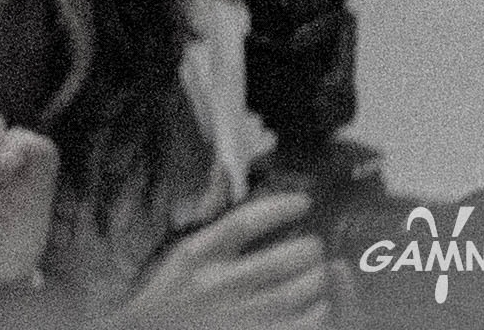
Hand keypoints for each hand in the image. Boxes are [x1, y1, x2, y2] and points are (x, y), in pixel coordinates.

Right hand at [117, 192, 331, 329]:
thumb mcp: (176, 246)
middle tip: (314, 245)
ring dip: (316, 279)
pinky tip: (317, 303)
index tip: (303, 202)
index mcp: (197, 253)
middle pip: (280, 260)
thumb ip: (205, 210)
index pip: (243, 222)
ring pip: (295, 294)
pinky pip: (301, 325)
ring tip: (318, 272)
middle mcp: (218, 284)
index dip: (280, 208)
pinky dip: (317, 311)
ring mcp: (238, 317)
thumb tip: (224, 168)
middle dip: (309, 248)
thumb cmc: (166, 289)